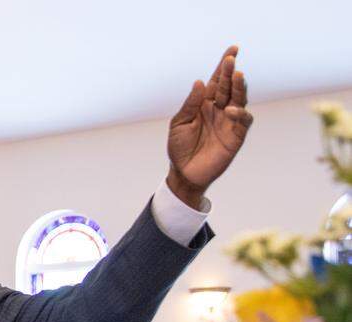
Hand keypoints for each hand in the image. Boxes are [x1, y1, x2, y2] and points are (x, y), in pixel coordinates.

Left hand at [166, 45, 254, 207]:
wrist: (184, 172)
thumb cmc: (179, 147)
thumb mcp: (179, 123)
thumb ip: (190, 104)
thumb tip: (200, 82)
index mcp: (204, 103)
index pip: (217, 81)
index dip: (224, 65)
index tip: (232, 49)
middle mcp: (219, 109)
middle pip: (229, 86)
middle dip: (231, 72)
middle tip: (231, 59)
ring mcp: (229, 121)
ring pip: (239, 99)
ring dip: (239, 87)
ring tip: (237, 75)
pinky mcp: (236, 136)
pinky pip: (243, 120)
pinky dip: (239, 113)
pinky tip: (230, 109)